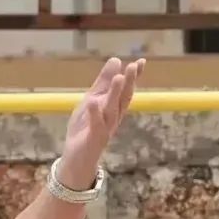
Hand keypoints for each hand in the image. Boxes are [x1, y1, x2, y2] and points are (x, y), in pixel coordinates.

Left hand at [58, 57, 145, 189]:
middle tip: (133, 66)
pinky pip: (96, 125)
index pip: (126, 90)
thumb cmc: (85, 128)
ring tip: (119, 78)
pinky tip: (93, 102)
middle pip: (124, 99)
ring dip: (116, 95)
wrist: (76, 159)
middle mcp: (114, 118)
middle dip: (129, 83)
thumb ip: (103, 83)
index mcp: (114, 108)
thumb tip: (116, 60)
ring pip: (112, 110)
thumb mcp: (92, 100)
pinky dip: (95, 114)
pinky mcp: (94, 139)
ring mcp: (105, 129)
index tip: (141, 62)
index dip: (134, 77)